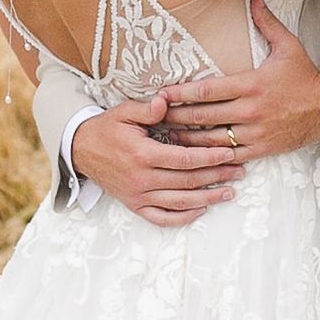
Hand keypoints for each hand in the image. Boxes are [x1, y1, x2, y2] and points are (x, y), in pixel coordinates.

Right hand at [68, 92, 242, 228]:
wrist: (81, 150)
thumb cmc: (108, 128)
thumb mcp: (124, 111)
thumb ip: (147, 108)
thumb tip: (166, 102)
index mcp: (141, 154)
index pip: (184, 159)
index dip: (210, 157)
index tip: (229, 153)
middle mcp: (141, 179)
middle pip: (187, 182)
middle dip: (217, 176)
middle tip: (239, 171)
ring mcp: (137, 196)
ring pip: (179, 202)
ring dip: (207, 199)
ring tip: (229, 192)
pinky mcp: (134, 206)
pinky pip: (161, 218)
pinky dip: (182, 217)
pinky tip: (200, 210)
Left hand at [159, 0, 319, 162]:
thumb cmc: (305, 76)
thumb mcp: (288, 45)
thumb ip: (266, 22)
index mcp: (251, 84)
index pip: (206, 90)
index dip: (180, 94)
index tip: (162, 94)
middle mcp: (250, 110)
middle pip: (202, 116)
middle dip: (175, 116)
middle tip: (154, 116)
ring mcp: (255, 132)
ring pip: (211, 139)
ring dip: (187, 139)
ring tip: (167, 136)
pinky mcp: (261, 148)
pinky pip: (229, 155)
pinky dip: (209, 156)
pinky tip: (194, 155)